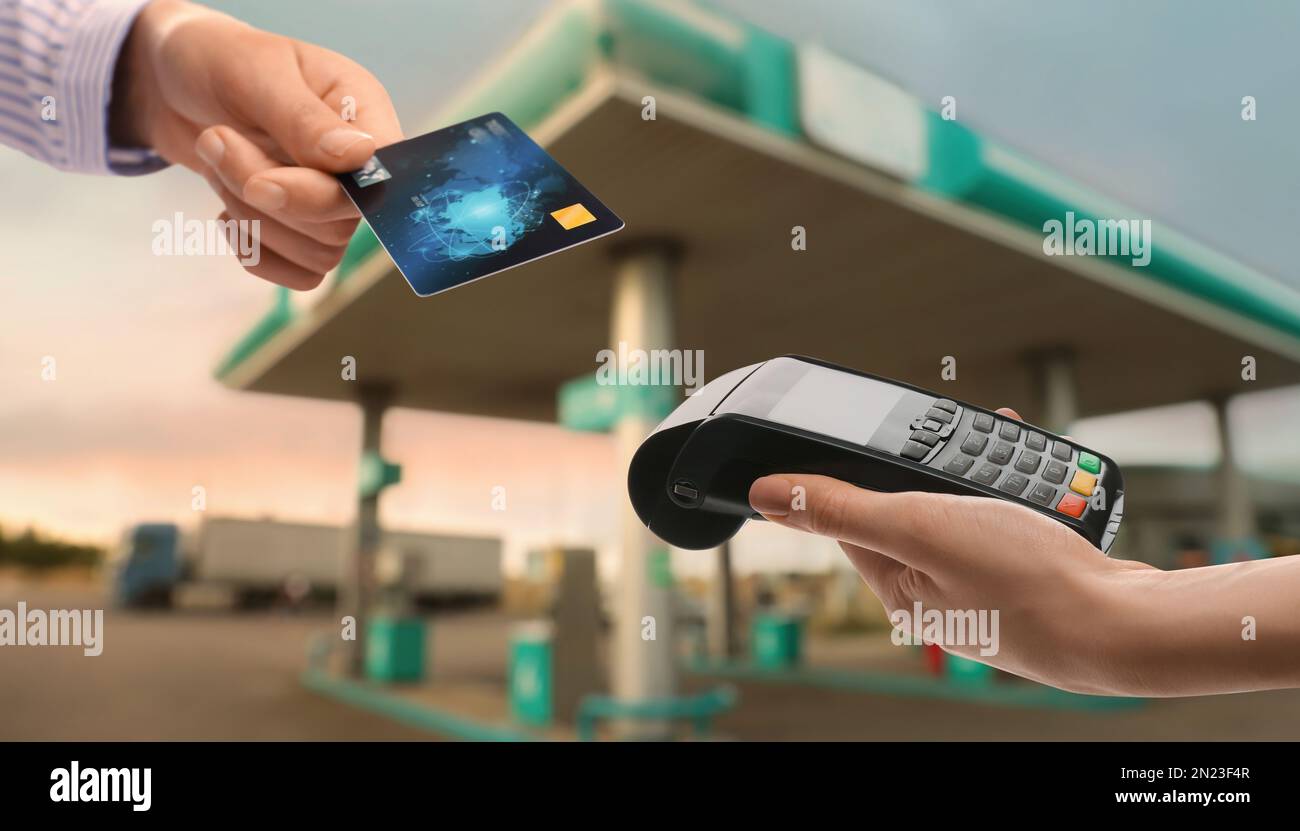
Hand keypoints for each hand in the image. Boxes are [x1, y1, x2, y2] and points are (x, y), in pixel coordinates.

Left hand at [112, 0, 402, 287]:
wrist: (174, 82)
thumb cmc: (221, 61)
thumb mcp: (258, 73)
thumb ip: (305, 119)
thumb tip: (360, 157)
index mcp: (364, 115)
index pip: (379, 178)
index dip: (328, 194)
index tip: (264, 179)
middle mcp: (359, 167)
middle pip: (341, 223)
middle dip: (263, 193)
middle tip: (217, 141)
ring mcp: (333, 204)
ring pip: (320, 253)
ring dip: (251, 217)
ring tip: (217, 161)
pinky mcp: (303, 232)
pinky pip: (301, 275)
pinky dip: (258, 254)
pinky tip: (229, 216)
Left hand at [748, 408, 1299, 696]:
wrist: (1126, 624)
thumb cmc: (1024, 584)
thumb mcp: (918, 527)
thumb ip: (842, 507)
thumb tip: (767, 495)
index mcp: (896, 588)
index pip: (855, 519)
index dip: (865, 472)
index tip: (889, 440)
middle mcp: (937, 593)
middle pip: (916, 509)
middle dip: (937, 468)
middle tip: (959, 438)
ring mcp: (987, 589)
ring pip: (969, 510)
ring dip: (983, 472)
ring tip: (1004, 445)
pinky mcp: (1031, 580)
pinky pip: (1012, 521)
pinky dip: (1021, 491)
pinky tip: (1038, 475)